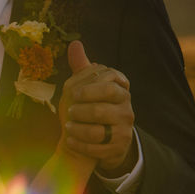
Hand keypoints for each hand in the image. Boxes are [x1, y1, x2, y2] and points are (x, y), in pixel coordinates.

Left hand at [61, 41, 135, 174]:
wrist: (101, 140)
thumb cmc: (91, 108)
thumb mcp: (87, 87)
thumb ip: (82, 68)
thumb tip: (75, 43)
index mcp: (120, 92)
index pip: (110, 84)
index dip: (89, 88)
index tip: (73, 93)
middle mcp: (126, 111)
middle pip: (103, 108)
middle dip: (83, 110)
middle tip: (70, 111)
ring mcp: (124, 131)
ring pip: (99, 131)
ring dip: (78, 128)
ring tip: (67, 126)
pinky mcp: (117, 149)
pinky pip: (97, 149)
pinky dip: (80, 145)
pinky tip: (70, 140)